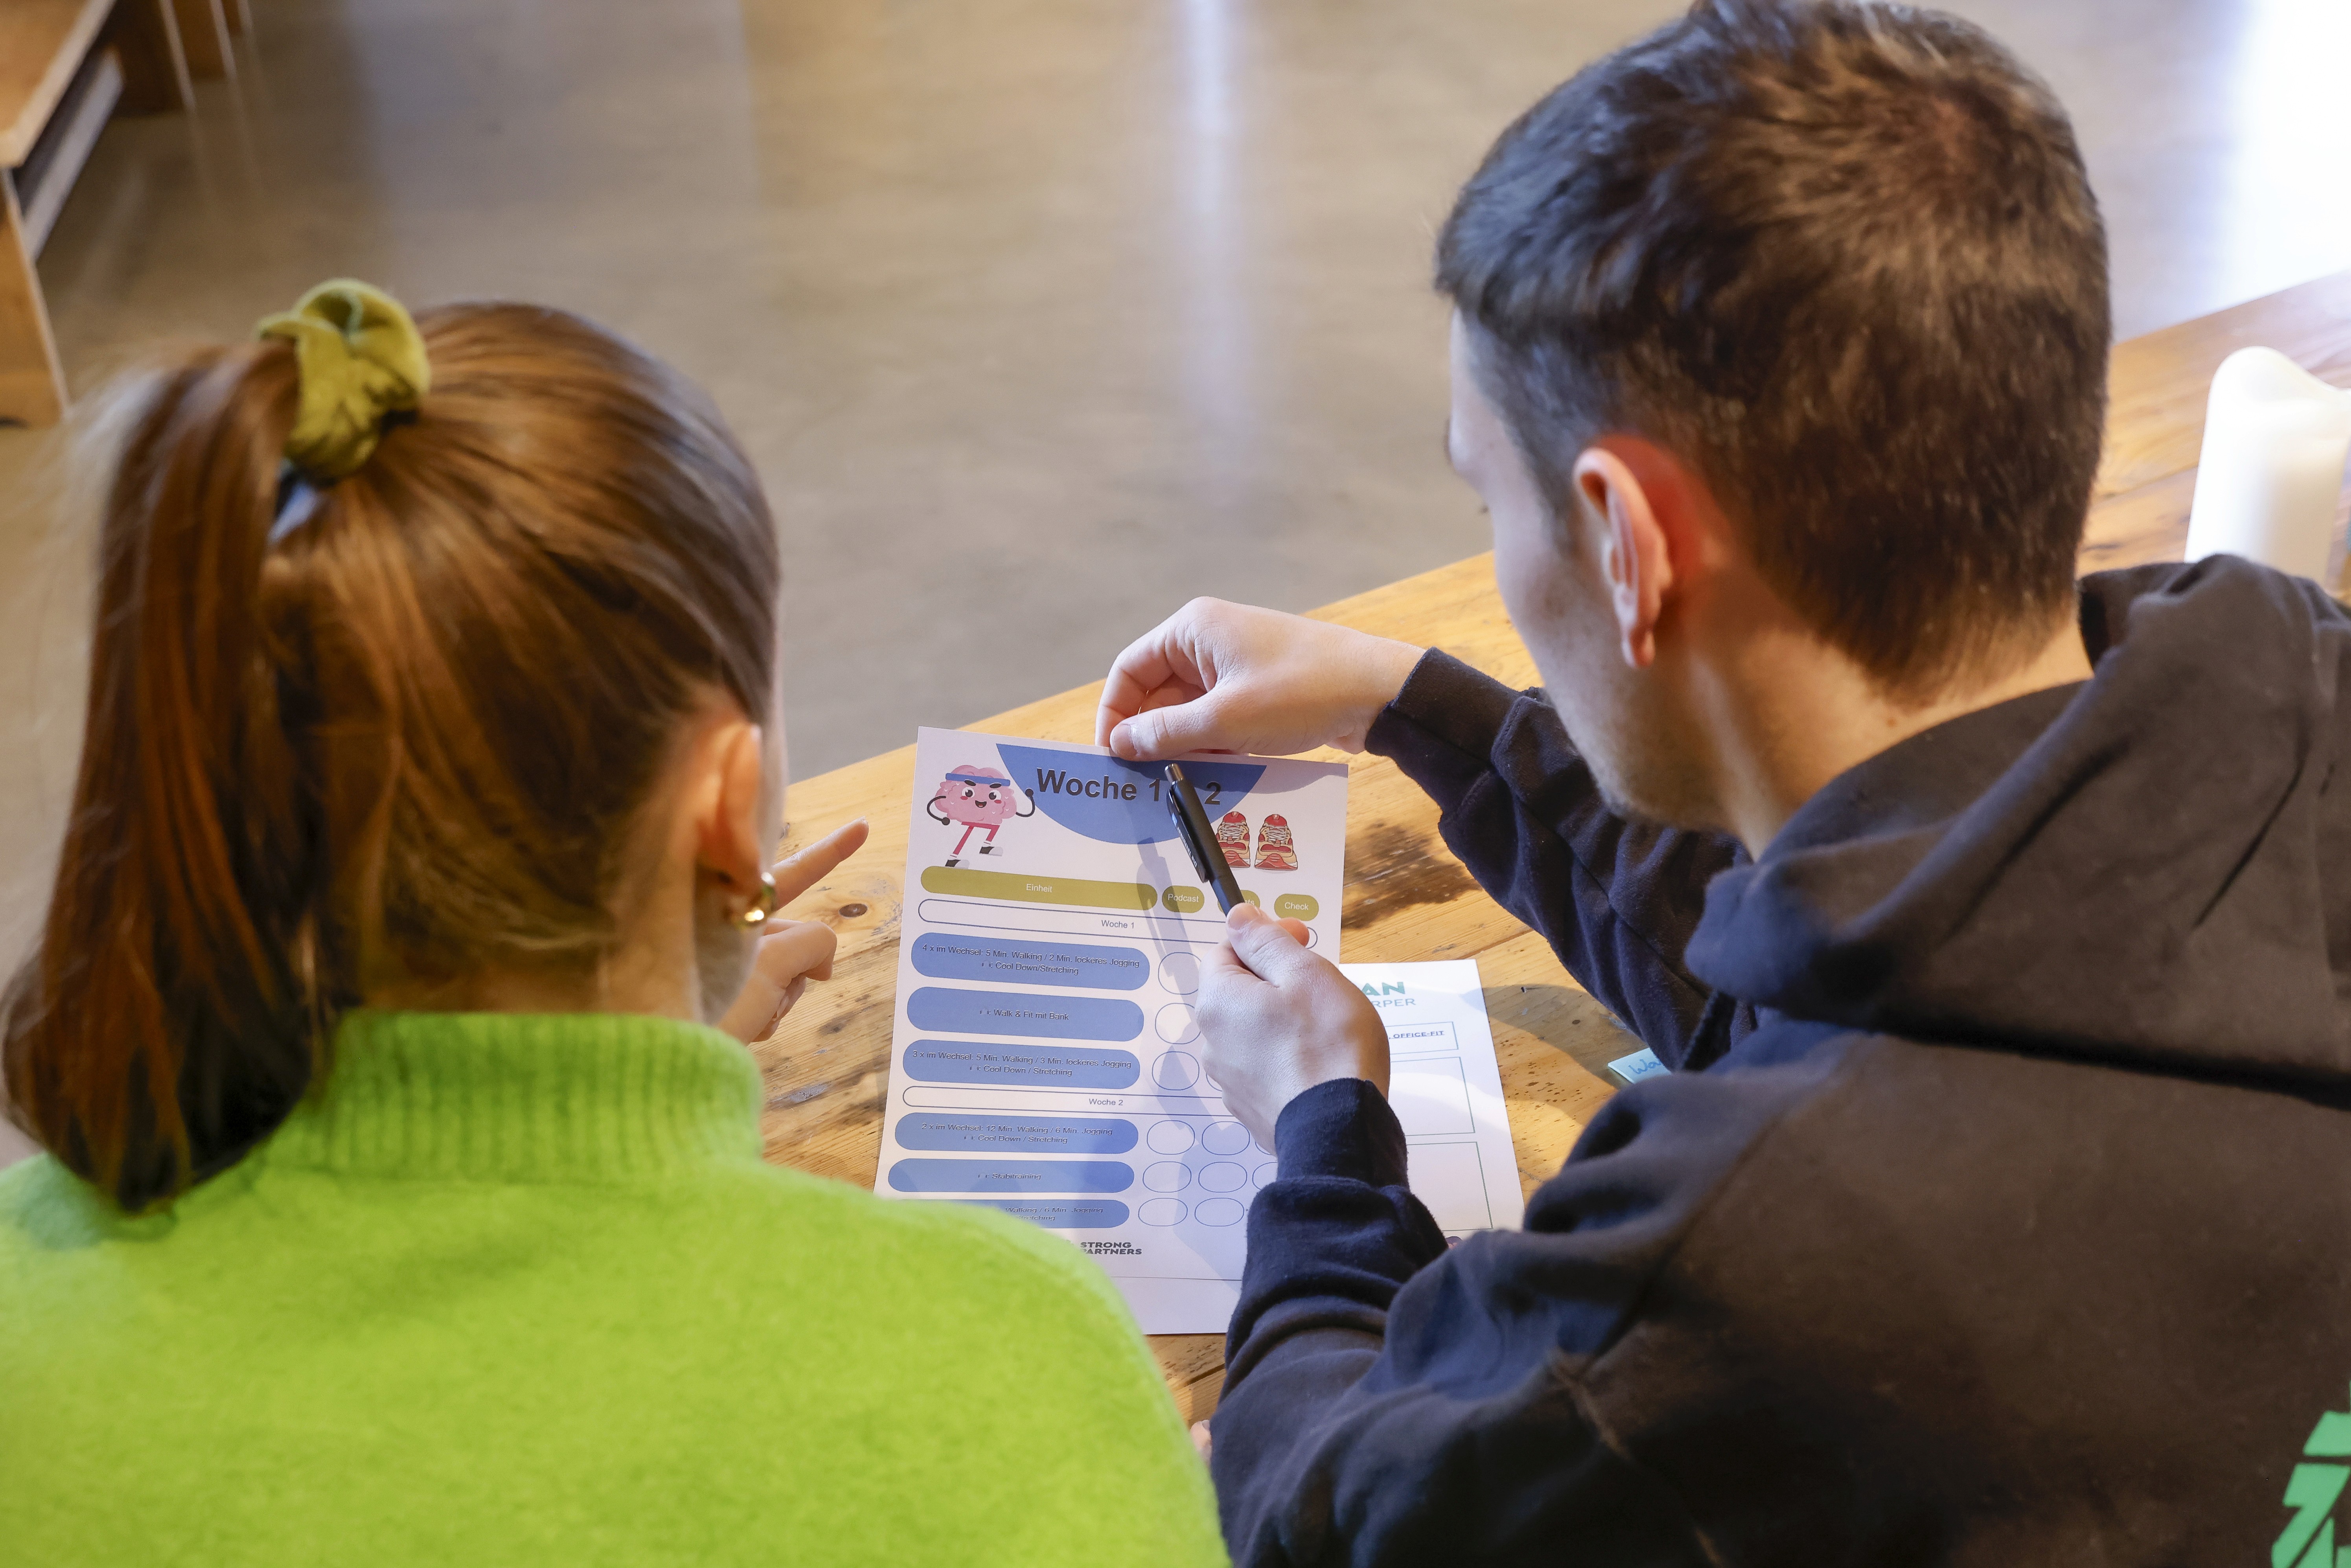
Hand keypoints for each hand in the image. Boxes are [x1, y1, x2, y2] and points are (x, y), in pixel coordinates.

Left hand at [718, 819, 869, 1042]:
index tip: (862, 826)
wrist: (659, 1060)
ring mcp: (714, 960)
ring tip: (749, 1016)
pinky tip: (743, 1030)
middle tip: (776, 993)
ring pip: (781, 972)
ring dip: (779, 999)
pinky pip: (761, 998)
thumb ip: (815, 941)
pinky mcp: (712, 992)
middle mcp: (718, 924)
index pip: (789, 871)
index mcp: (725, 902)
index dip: (829, 852)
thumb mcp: (774, 962)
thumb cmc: (704, 999)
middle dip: (796, 967)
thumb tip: (822, 962)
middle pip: (791, 935)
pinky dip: (761, 1015)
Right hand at [1095, 598, 1423, 759]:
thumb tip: (1120, 744)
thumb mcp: (1224, 720)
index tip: (1113, 756)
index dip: (1114, 713)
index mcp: (1193, 629)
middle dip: (1153, 736)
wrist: (1378, 692)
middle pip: (1158, 692)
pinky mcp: (1260, 688)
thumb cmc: (1301, 693)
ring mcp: (1237, 664)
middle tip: (1148, 780)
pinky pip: (1220, 717)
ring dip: (1187, 745)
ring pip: (1190, 710)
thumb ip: (1165, 733)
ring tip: (1189, 779)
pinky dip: (1215, 744)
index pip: (1130, 669)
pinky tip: (1221, 771)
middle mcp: (1209, 640)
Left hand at [1196, 902, 1390, 1147]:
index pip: (1226, 951)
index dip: (1265, 938)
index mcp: (1219, 1002)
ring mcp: (1229, 1080)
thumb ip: (1267, 942)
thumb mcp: (1306, 974)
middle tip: (1321, 985)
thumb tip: (1238, 917)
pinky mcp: (1251, 1107)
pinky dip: (1286, 1055)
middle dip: (1277, 980)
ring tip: (1325, 1027)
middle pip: (1238, 991)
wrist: (1339, 1132)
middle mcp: (1212, 1041)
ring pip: (1253, 1030)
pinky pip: (1263, 1065)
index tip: (1302, 939)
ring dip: (1282, 1019)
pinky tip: (1318, 1061)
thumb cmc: (1328, 1048)